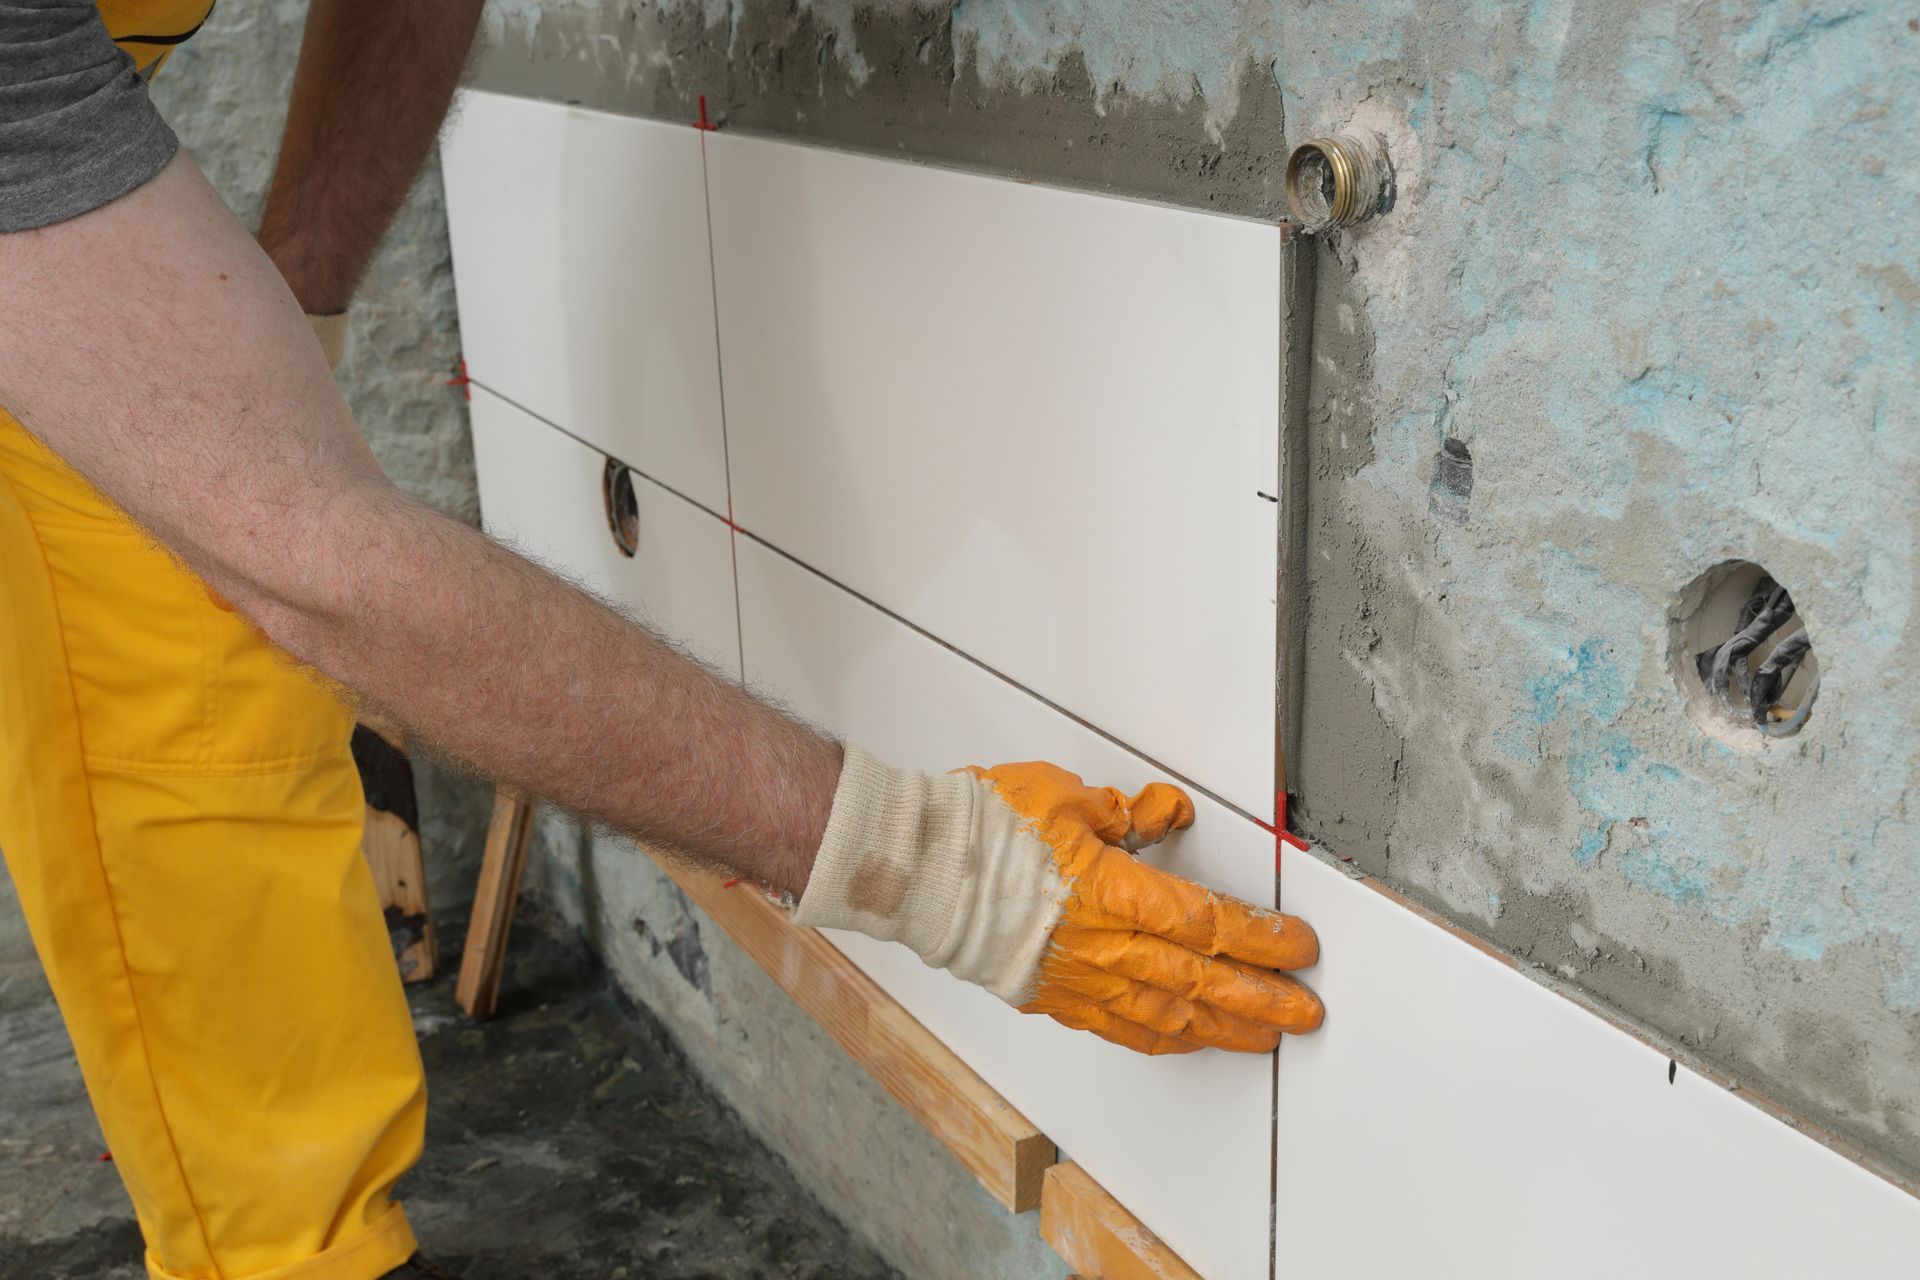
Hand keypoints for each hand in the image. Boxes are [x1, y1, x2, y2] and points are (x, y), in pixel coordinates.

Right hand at [794, 749, 1323, 1054]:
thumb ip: (1127, 812)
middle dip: (1260, 999)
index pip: (1206, 923)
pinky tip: (1187, 1039)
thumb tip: (1168, 813)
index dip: (1261, 940)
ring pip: (1165, 1016)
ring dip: (1221, 1028)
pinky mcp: (1052, 995)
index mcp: (1113, 891)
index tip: (1298, 948)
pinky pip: (1120, 1027)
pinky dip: (1163, 1037)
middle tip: (1303, 1012)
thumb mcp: (1067, 796)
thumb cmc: (983, 829)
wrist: (919, 871)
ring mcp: (1077, 978)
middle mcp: (1102, 944)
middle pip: (1198, 982)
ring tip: (1262, 1036)